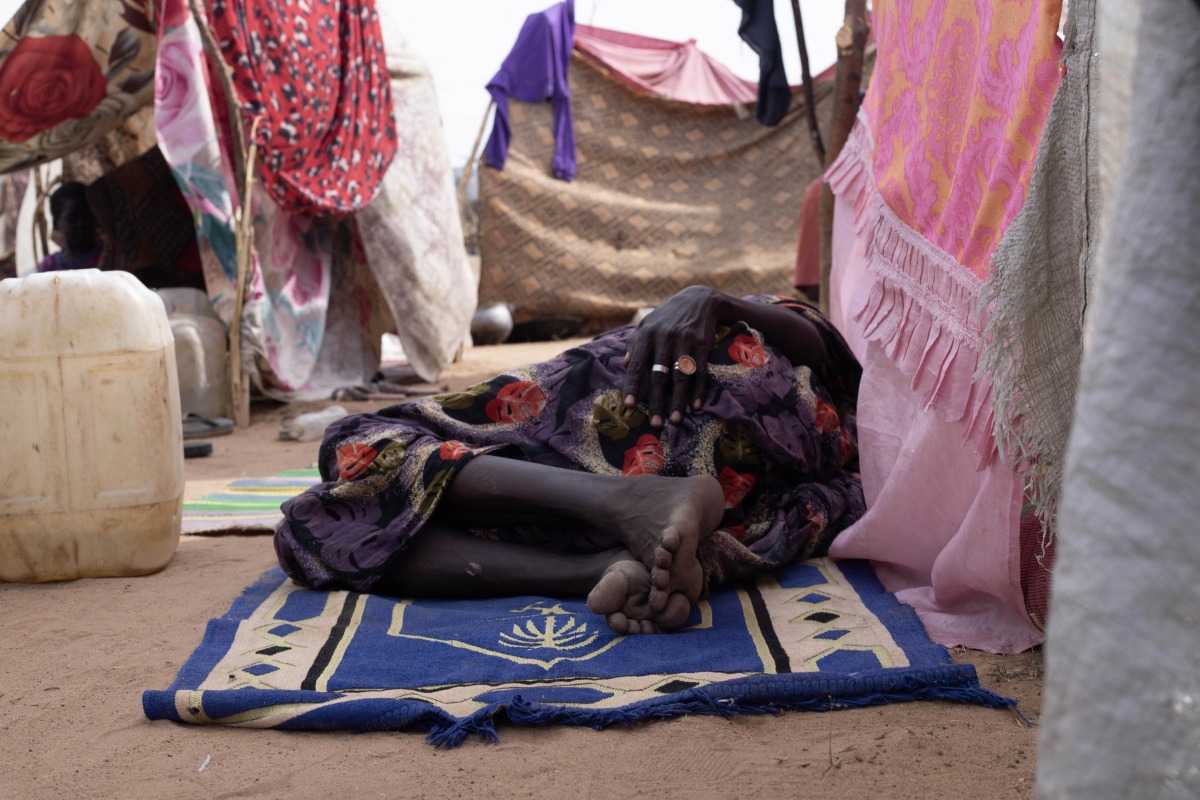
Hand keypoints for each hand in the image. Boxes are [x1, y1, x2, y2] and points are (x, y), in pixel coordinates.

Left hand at [621, 286, 721, 426]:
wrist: (699, 299)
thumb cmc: (668, 316)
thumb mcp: (648, 324)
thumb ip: (634, 344)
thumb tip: (623, 366)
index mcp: (647, 335)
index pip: (636, 365)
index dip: (632, 386)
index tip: (628, 405)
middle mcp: (664, 339)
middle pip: (659, 375)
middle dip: (656, 401)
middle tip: (655, 423)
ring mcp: (685, 342)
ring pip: (680, 377)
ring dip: (679, 401)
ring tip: (676, 420)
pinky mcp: (702, 345)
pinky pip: (700, 371)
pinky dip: (698, 390)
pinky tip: (696, 405)